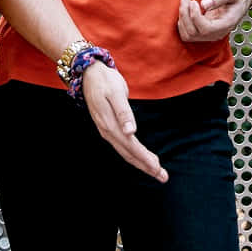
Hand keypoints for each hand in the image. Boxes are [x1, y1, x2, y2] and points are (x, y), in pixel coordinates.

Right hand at [81, 62, 167, 181]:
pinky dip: (133, 154)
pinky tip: (140, 158)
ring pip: (125, 152)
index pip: (131, 146)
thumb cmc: (105, 80)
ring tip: (155, 171)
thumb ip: (124, 112)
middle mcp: (108, 131)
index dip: (144, 158)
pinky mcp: (108, 127)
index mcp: (110, 124)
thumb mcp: (116, 92)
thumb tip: (131, 132)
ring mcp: (106, 130)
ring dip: (141, 162)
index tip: (157, 168)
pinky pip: (122, 146)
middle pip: (129, 154)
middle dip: (146, 166)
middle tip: (163, 177)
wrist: (88, 73)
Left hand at [176, 0, 251, 44]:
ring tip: (184, 2)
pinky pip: (187, 34)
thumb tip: (204, 4)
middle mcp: (218, 32)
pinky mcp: (204, 31)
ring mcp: (210, 34)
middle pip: (194, 33)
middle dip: (185, 15)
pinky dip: (182, 23)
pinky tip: (185, 10)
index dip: (195, 16)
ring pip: (188, 35)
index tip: (193, 1)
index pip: (206, 29)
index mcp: (227, 24)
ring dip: (182, 19)